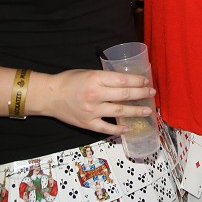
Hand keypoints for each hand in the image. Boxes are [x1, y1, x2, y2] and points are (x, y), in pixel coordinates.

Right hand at [31, 69, 153, 134]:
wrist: (49, 96)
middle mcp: (96, 95)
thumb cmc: (69, 81)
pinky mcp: (88, 123)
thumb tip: (125, 81)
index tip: (147, 81)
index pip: (123, 80)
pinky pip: (107, 128)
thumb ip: (105, 78)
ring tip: (148, 111)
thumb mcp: (88, 73)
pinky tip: (129, 127)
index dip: (138, 81)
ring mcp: (92, 111)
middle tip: (152, 93)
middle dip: (142, 94)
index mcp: (96, 79)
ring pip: (120, 111)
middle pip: (125, 95)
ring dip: (136, 111)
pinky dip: (119, 128)